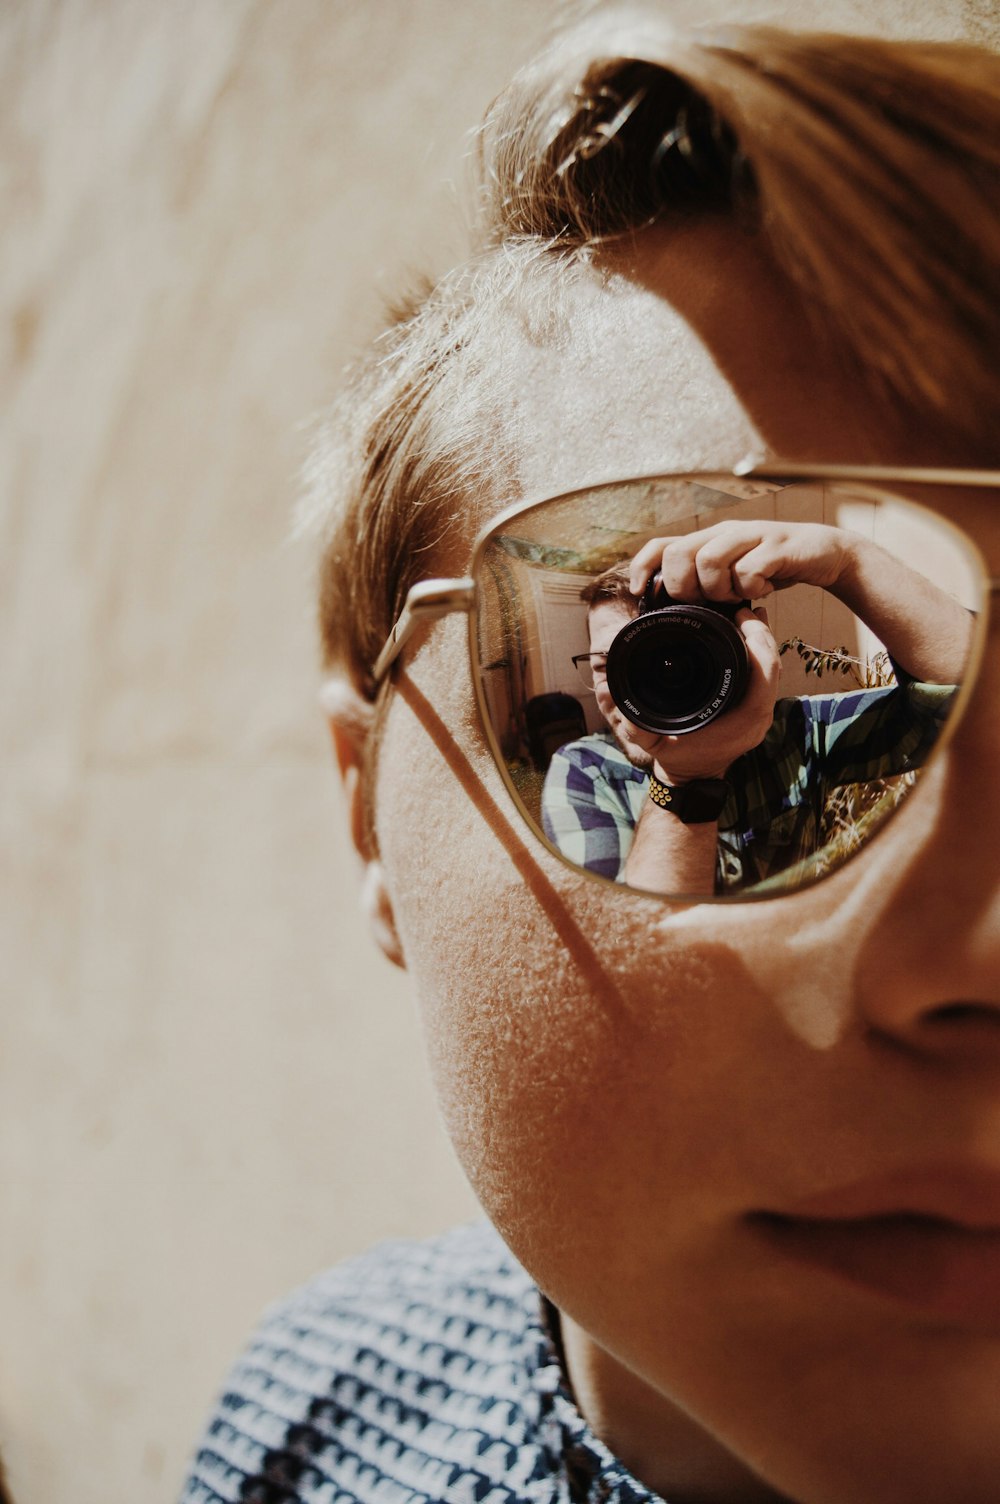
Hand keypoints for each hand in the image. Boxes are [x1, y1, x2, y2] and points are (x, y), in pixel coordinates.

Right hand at [626, 606, 780, 780]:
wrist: (692, 779)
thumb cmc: (676, 759)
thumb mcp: (651, 741)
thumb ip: (631, 720)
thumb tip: (608, 689)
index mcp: (742, 719)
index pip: (764, 671)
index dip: (758, 638)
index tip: (742, 615)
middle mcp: (758, 716)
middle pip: (774, 665)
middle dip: (762, 633)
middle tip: (745, 609)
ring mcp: (761, 714)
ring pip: (774, 669)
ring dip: (763, 642)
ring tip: (748, 618)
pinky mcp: (757, 710)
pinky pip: (766, 677)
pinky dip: (760, 655)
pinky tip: (748, 638)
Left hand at [629, 520, 853, 604]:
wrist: (825, 553)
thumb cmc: (773, 568)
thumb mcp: (733, 576)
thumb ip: (707, 586)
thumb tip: (675, 609)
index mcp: (709, 539)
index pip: (662, 545)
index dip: (643, 566)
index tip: (639, 591)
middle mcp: (725, 532)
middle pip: (680, 552)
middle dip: (684, 585)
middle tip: (705, 600)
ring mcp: (750, 536)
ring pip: (710, 559)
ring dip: (719, 588)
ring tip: (737, 594)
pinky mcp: (776, 546)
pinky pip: (749, 569)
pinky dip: (752, 587)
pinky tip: (764, 589)